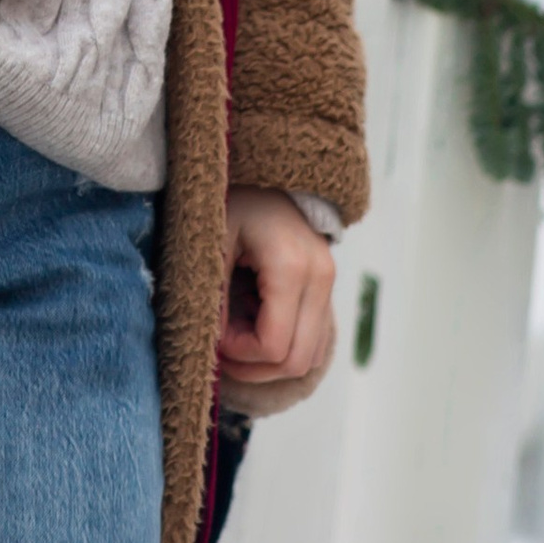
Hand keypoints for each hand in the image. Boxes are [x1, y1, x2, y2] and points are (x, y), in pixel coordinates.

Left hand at [217, 185, 335, 418]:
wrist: (269, 175)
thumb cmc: (237, 200)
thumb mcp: (215, 240)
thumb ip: (214, 293)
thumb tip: (214, 343)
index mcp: (292, 267)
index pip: (274, 345)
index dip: (240, 353)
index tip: (215, 335)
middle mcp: (321, 279)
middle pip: (297, 361)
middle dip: (255, 367)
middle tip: (223, 350)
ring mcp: (329, 284)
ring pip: (310, 356)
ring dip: (272, 362)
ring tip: (238, 340)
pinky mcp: (327, 288)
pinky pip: (315, 339)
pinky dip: (287, 347)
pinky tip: (256, 331)